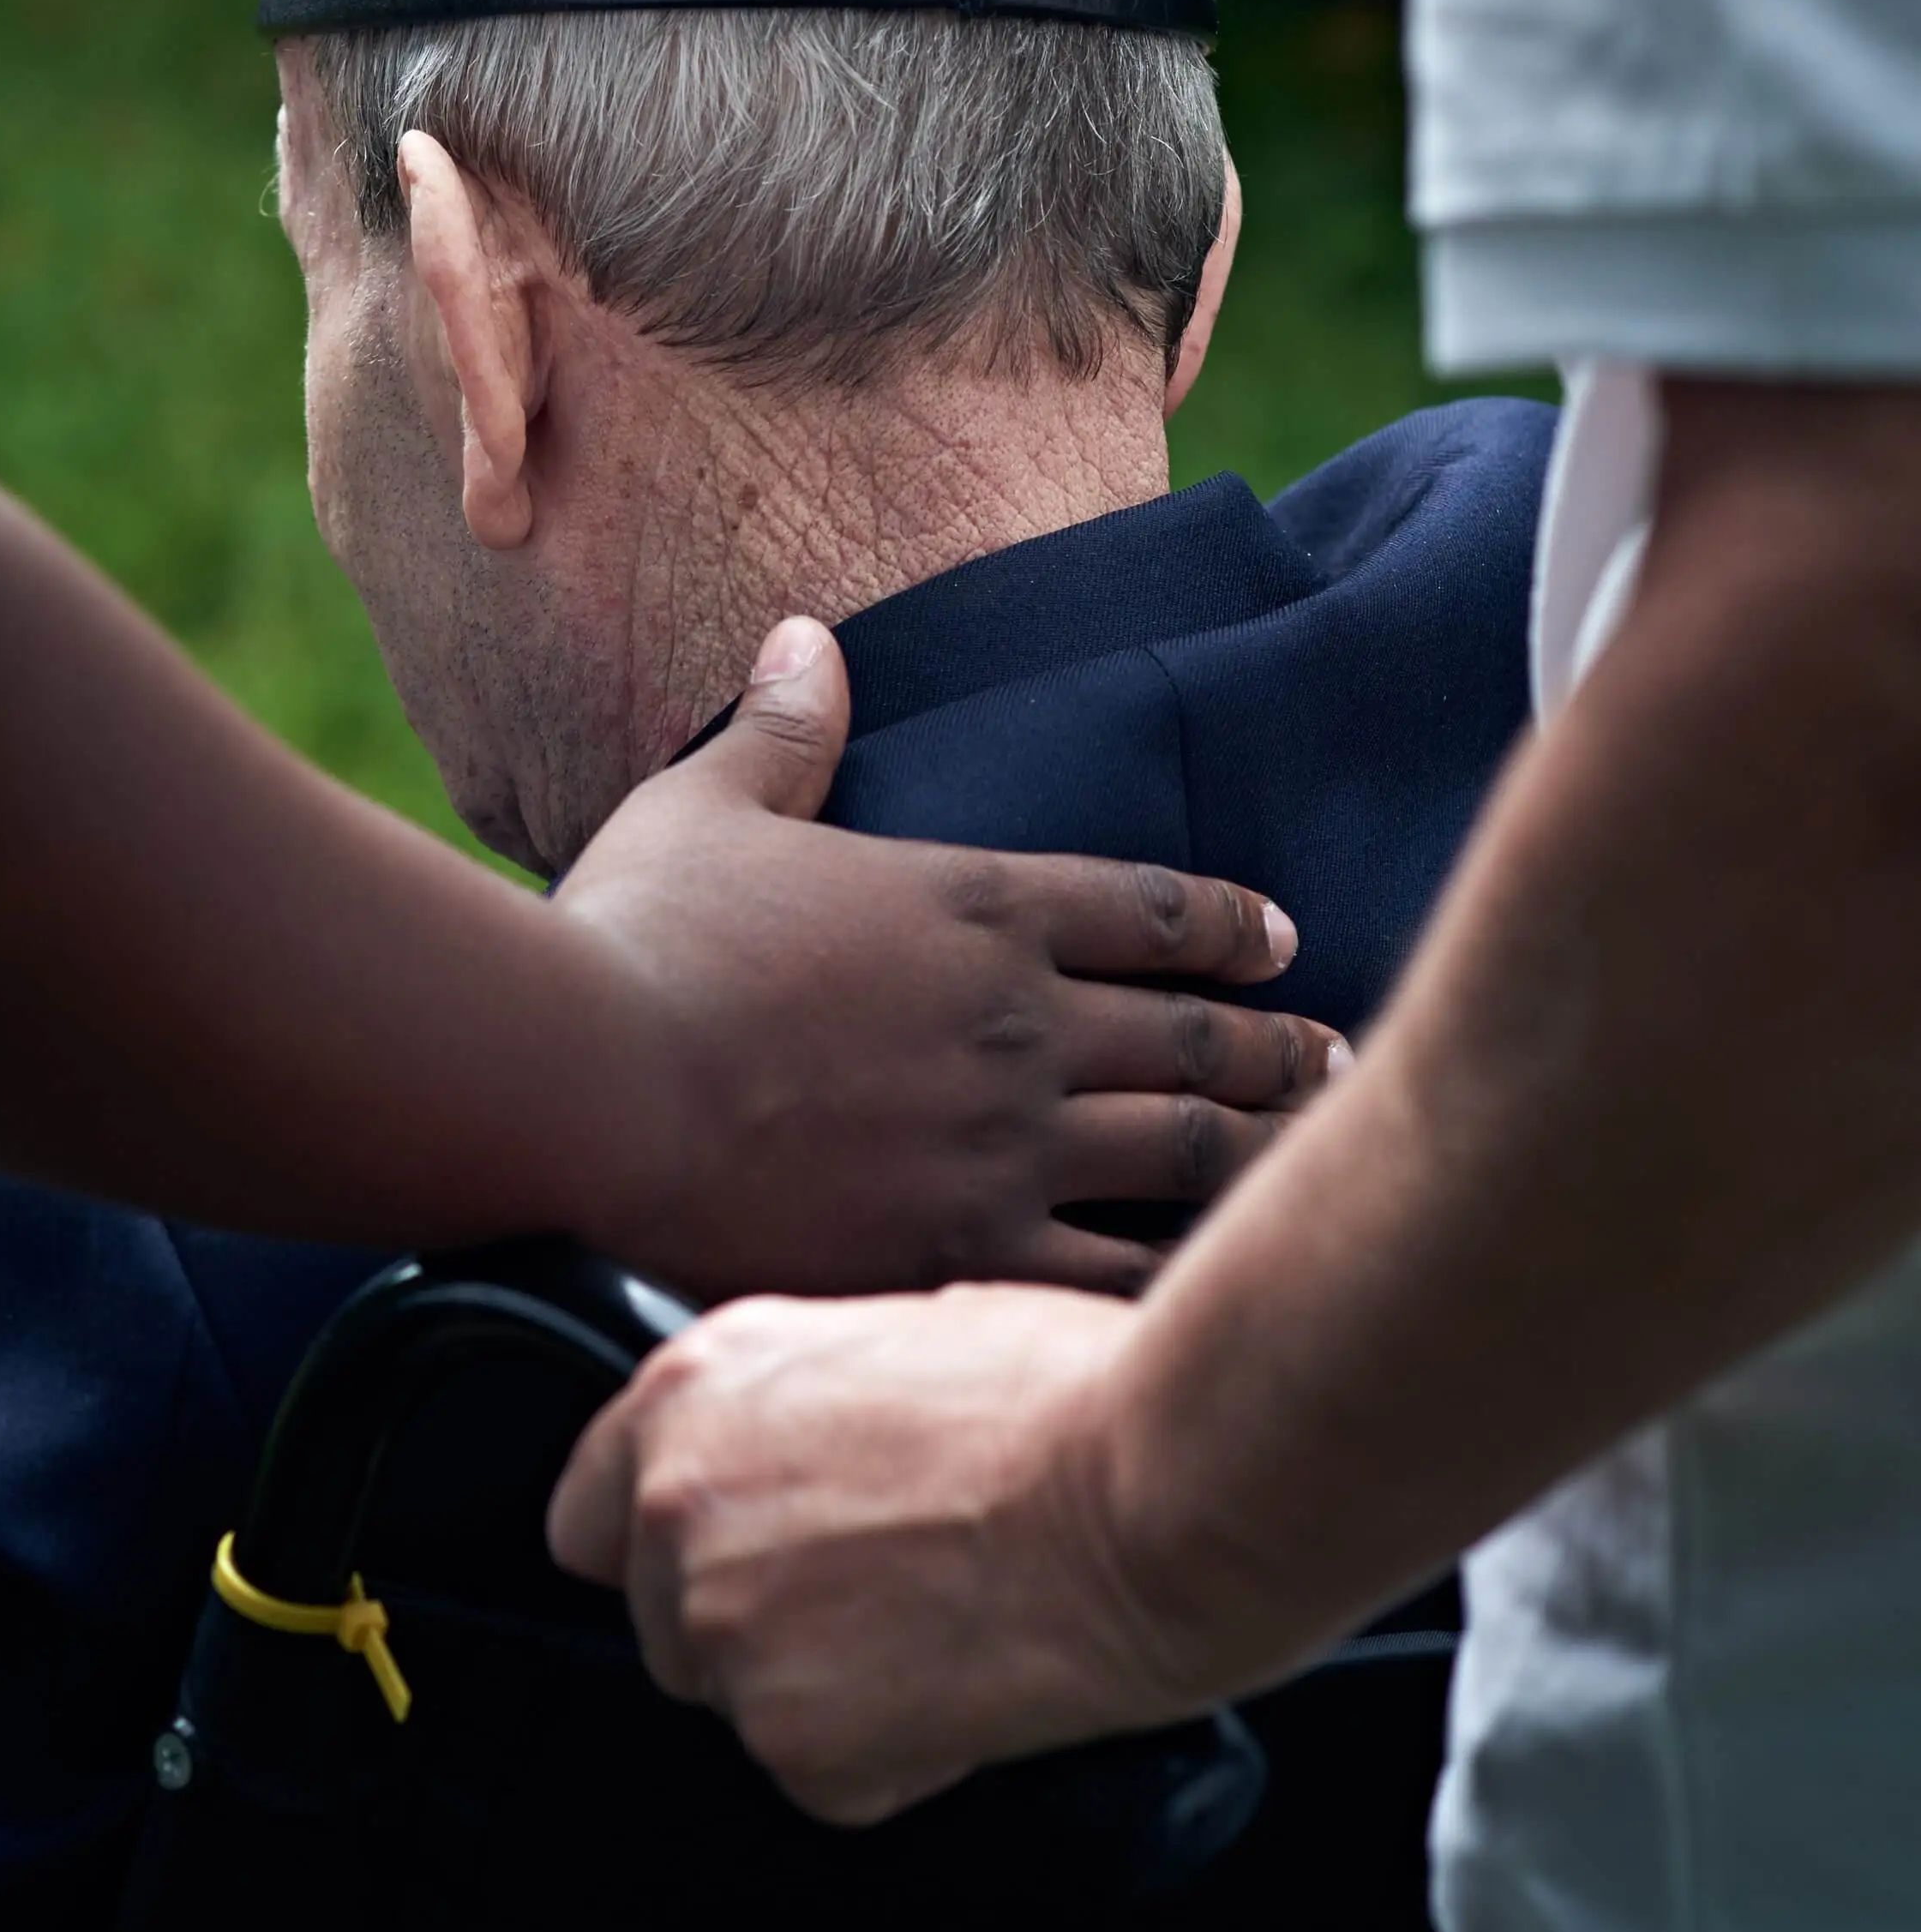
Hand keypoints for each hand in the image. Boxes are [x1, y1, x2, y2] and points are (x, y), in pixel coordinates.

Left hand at [548, 1283, 1197, 1823]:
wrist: (1151, 1491)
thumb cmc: (1066, 1394)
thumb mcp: (895, 1334)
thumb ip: (806, 1402)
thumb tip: (821, 1439)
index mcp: (691, 1392)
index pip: (588, 1510)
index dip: (659, 1542)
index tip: (726, 1557)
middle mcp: (677, 1511)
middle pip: (663, 1617)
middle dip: (755, 1620)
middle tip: (879, 1593)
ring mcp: (726, 1634)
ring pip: (745, 1699)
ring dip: (826, 1686)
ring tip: (945, 1626)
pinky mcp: (795, 1745)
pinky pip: (828, 1777)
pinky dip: (895, 1755)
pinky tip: (971, 1684)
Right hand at [553, 621, 1340, 1301]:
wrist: (594, 1087)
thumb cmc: (638, 939)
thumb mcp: (704, 806)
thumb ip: (782, 734)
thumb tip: (811, 638)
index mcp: (973, 906)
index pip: (1144, 906)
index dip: (1225, 922)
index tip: (1282, 941)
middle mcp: (1019, 1023)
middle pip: (1192, 1035)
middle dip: (1276, 1048)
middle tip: (1338, 1061)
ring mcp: (1002, 1146)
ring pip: (1181, 1154)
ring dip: (1260, 1153)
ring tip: (1311, 1163)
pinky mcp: (960, 1252)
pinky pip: (1108, 1279)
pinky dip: (1180, 1284)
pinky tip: (1216, 1294)